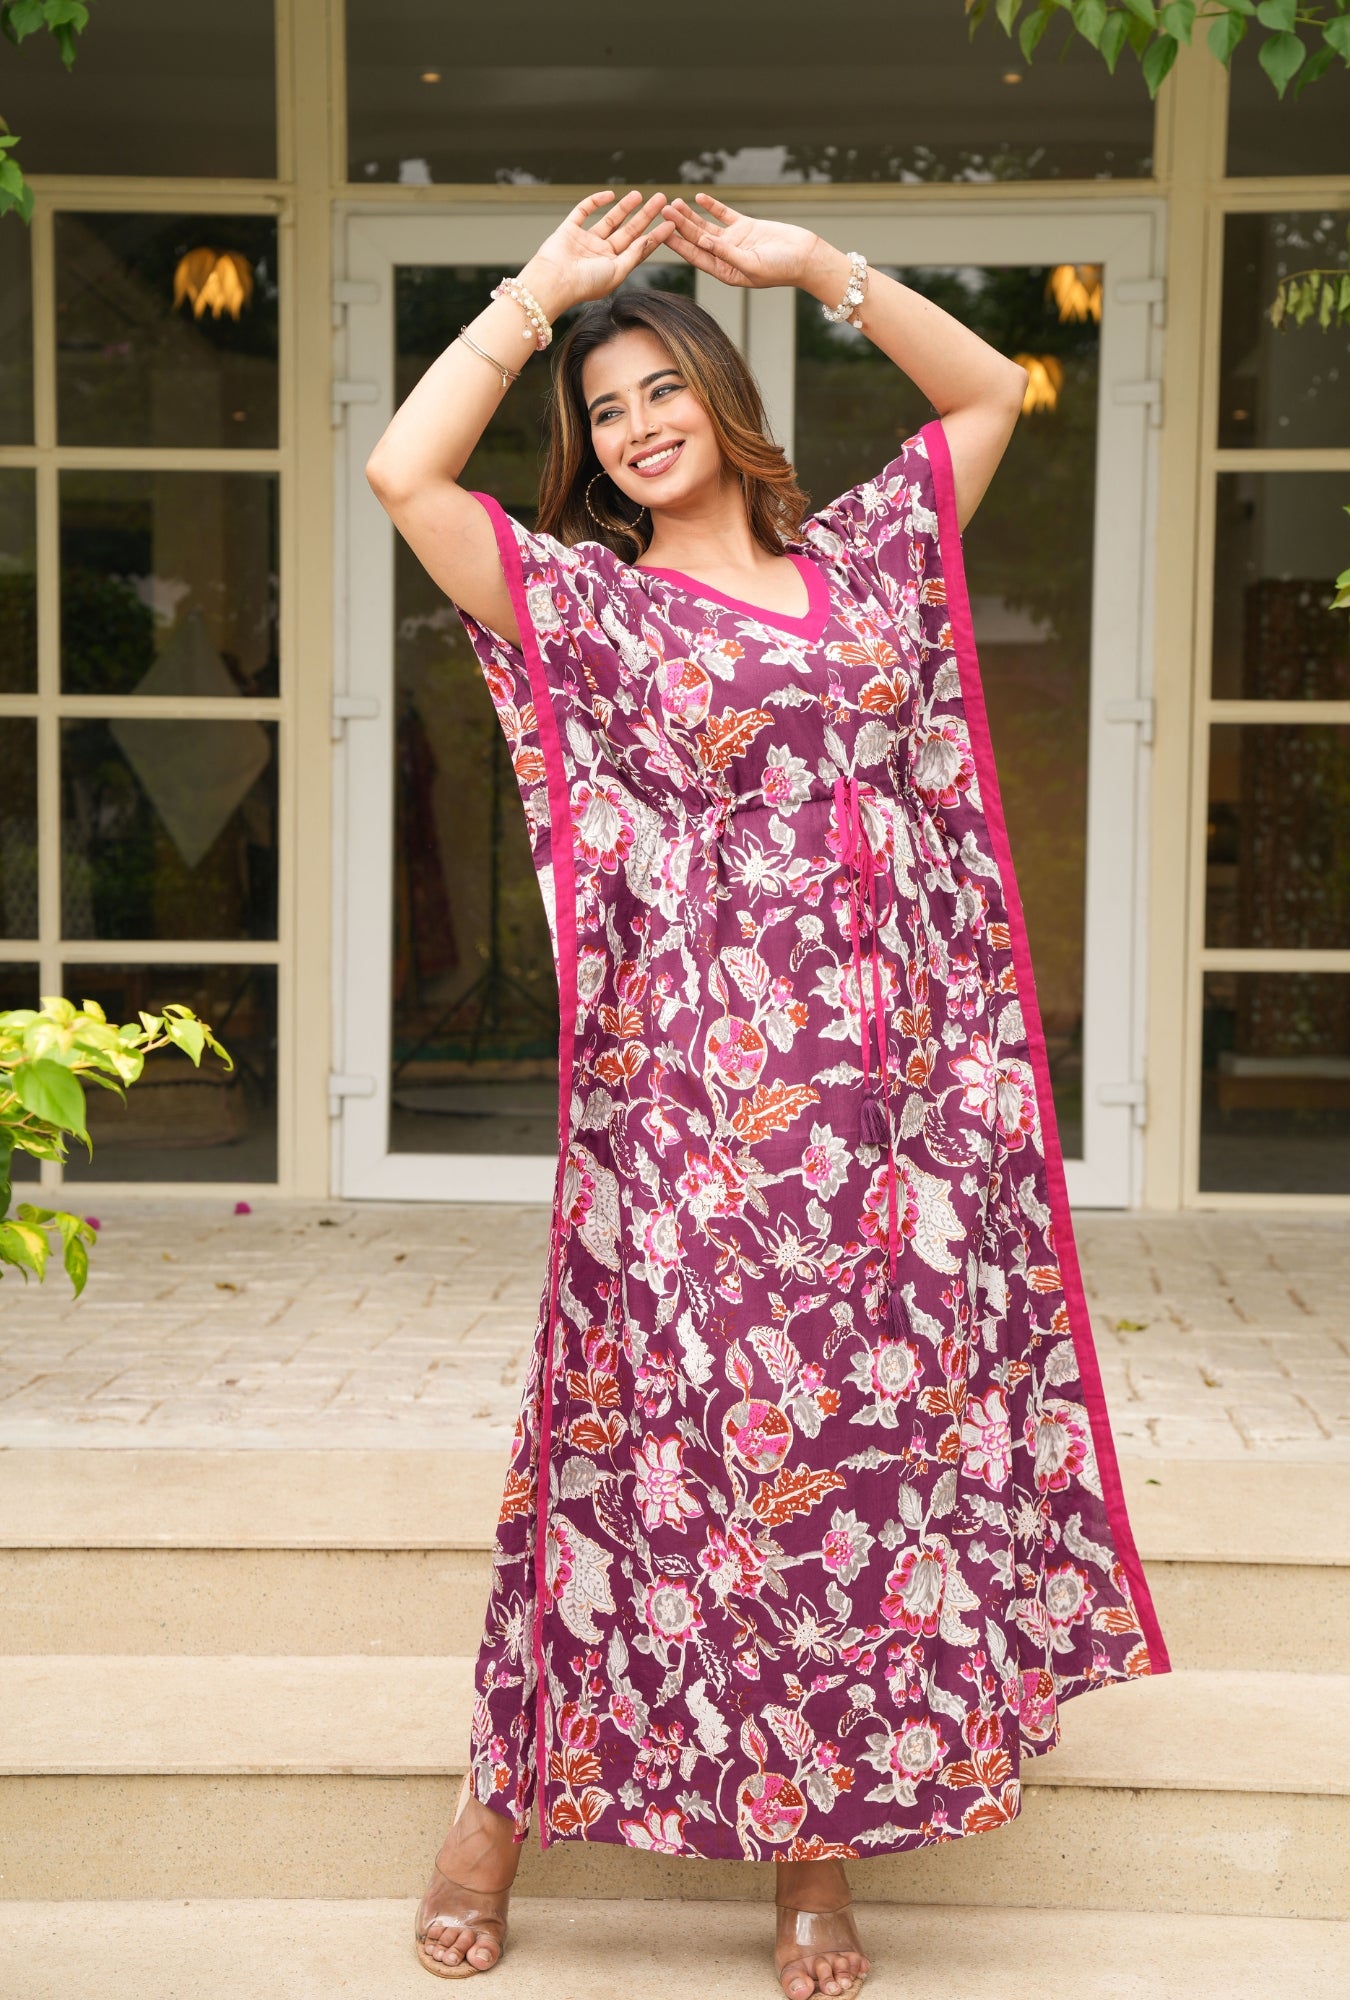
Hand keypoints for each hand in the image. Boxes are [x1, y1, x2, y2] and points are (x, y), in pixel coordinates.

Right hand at [519, 190, 673, 317]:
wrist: (553, 281)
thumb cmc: (585, 283)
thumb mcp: (617, 272)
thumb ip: (634, 255)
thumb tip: (650, 240)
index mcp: (613, 268)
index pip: (639, 248)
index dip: (656, 235)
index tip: (672, 222)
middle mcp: (601, 255)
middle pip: (628, 231)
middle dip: (645, 215)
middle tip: (661, 199)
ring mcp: (585, 241)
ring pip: (610, 220)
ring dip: (625, 207)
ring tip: (640, 194)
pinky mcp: (569, 230)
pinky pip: (584, 212)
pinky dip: (596, 202)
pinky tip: (610, 195)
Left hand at [660, 194, 827, 290]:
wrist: (806, 256)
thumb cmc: (782, 268)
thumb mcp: (751, 264)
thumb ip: (726, 253)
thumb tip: (702, 242)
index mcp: (725, 272)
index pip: (696, 256)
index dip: (678, 243)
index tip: (662, 232)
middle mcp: (726, 257)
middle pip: (697, 239)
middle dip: (680, 226)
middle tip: (663, 211)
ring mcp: (735, 241)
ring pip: (707, 226)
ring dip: (691, 215)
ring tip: (674, 203)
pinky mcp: (746, 227)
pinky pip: (725, 215)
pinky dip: (712, 206)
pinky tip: (698, 198)